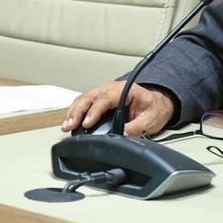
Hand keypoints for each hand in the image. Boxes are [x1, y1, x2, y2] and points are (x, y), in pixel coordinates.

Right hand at [62, 80, 177, 136]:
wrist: (156, 103)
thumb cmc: (153, 108)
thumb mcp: (150, 119)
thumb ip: (136, 127)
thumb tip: (122, 134)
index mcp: (124, 90)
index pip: (105, 98)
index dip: (94, 111)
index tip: (86, 123)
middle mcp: (111, 88)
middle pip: (89, 96)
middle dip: (77, 111)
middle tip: (70, 125)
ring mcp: (104, 92)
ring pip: (84, 98)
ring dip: (73, 111)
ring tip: (66, 125)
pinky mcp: (100, 99)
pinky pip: (84, 102)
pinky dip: (75, 111)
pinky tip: (70, 121)